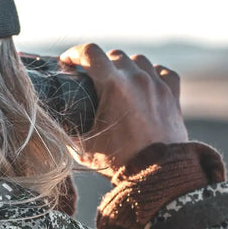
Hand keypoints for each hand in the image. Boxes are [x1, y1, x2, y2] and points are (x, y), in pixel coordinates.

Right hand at [60, 44, 187, 176]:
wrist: (157, 175)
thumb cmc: (120, 162)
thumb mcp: (84, 149)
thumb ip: (68, 133)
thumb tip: (55, 126)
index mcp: (114, 86)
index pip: (89, 53)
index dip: (74, 54)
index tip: (67, 62)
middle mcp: (137, 78)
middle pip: (113, 56)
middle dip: (99, 64)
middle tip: (92, 79)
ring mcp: (158, 85)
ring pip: (138, 60)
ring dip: (125, 67)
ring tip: (119, 82)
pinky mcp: (172, 95)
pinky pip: (164, 72)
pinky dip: (153, 74)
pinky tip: (146, 84)